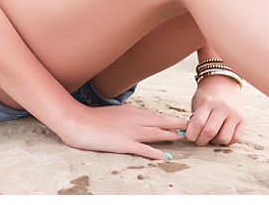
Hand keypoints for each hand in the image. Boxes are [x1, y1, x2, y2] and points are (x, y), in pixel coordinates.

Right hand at [55, 103, 187, 159]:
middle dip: (177, 123)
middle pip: (160, 121)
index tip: (181, 120)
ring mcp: (130, 131)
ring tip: (185, 136)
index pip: (154, 115)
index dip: (168, 118)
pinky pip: (143, 149)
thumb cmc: (89, 118)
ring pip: (156, 132)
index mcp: (131, 112)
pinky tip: (166, 156)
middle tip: (192, 124)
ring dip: (171, 134)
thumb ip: (124, 116)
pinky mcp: (123, 143)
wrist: (75, 120)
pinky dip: (156, 152)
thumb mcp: (112, 113)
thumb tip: (132, 120)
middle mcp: (134, 120)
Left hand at [187, 74, 244, 145]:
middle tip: (199, 139)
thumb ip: (193, 119)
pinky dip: (227, 141)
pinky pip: (235, 138)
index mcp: (208, 102)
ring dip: (214, 142)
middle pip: (210, 132)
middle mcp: (223, 107)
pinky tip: (221, 135)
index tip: (190, 136)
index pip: (198, 124)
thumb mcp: (197, 102)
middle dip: (201, 141)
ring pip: (224, 138)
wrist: (224, 82)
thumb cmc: (208, 94)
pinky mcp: (243, 119)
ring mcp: (234, 113)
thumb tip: (190, 134)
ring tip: (211, 136)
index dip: (191, 135)